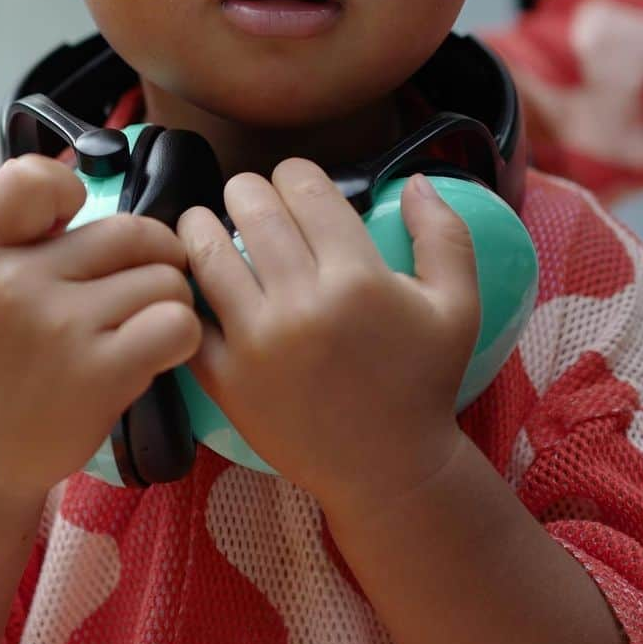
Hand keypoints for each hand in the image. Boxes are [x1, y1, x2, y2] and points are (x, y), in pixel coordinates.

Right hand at [0, 155, 201, 502]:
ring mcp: (58, 329)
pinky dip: (182, 334)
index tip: (75, 221)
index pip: (33, 178)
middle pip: (132, 231)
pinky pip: (178, 324)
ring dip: (171, 299)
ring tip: (143, 324)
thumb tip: (63, 173)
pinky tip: (158, 350)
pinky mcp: (99, 375)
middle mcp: (14, 284)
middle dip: (154, 255)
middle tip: (142, 282)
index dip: (69, 189)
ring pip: (165, 278)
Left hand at [177, 160, 479, 519]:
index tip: (293, 183)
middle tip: (248, 197)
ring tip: (205, 224)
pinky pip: (188, 314)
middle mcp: (302, 304)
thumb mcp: (458, 307)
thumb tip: (414, 179)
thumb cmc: (422, 383)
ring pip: (206, 251)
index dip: (294, 174)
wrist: (388, 469)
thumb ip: (445, 235)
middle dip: (247, 190)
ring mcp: (256, 342)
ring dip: (201, 226)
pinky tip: (191, 279)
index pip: (304, 188)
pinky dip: (183, 289)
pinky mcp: (224, 379)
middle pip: (251, 208)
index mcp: (357, 278)